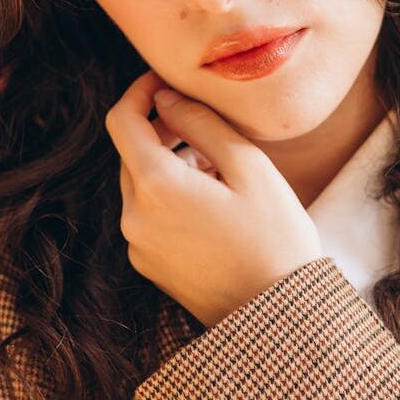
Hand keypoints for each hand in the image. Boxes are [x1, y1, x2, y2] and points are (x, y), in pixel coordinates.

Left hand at [105, 69, 322, 327]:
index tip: (167, 83)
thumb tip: (166, 98)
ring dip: (169, 162)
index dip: (140, 92)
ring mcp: (138, 245)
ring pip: (141, 183)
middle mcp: (134, 216)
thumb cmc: (274, 238)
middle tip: (204, 122)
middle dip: (161, 128)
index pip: (122, 120)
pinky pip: (149, 214)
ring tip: (219, 166)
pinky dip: (170, 195)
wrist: (277, 317)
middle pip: (132, 152)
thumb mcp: (248, 167)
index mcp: (155, 186)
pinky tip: (213, 201)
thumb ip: (202, 123)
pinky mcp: (149, 265)